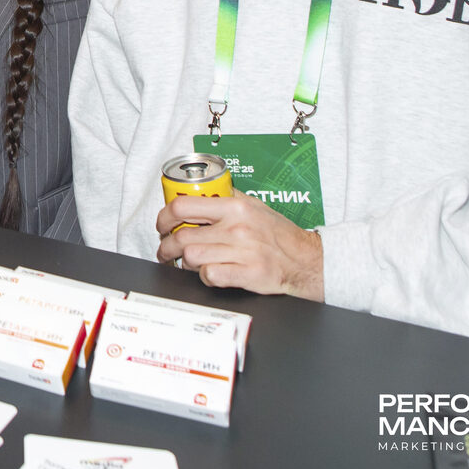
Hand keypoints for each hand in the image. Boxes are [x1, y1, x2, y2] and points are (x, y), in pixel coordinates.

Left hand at [155, 193, 323, 300]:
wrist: (305, 260)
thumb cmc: (279, 234)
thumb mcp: (254, 205)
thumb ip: (227, 198)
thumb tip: (200, 191)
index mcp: (235, 207)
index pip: (183, 206)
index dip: (164, 217)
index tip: (162, 225)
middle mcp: (237, 228)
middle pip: (182, 237)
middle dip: (166, 247)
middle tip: (166, 251)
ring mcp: (243, 252)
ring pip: (192, 258)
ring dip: (184, 263)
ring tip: (188, 263)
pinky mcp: (248, 274)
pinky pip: (210, 276)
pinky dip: (203, 277)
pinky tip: (208, 274)